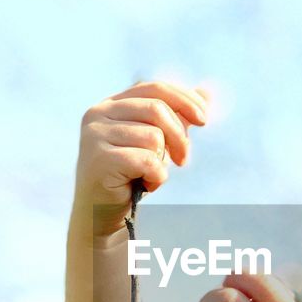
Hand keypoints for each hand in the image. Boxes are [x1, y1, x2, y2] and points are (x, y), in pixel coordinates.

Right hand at [73, 80, 209, 239]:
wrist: (101, 213)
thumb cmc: (130, 175)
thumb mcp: (154, 141)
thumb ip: (175, 116)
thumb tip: (206, 92)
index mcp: (111, 104)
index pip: (153, 88)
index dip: (183, 100)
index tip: (204, 120)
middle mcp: (98, 114)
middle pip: (157, 109)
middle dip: (179, 136)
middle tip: (182, 160)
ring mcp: (95, 136)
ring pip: (153, 136)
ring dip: (162, 161)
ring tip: (149, 175)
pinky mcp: (100, 159)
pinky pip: (147, 161)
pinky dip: (156, 176)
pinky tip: (145, 185)